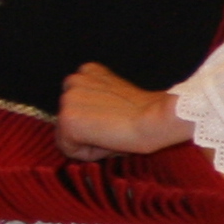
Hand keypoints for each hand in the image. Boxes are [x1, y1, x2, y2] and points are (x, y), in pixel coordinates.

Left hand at [56, 64, 192, 160]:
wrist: (155, 118)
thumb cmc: (147, 112)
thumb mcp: (117, 95)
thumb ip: (98, 100)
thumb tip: (89, 122)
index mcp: (87, 72)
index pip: (78, 105)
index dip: (98, 119)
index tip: (117, 119)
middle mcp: (73, 81)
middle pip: (69, 119)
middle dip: (88, 129)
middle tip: (114, 129)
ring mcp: (67, 101)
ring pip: (67, 135)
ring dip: (87, 140)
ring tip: (111, 134)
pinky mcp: (68, 121)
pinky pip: (70, 148)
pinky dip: (87, 152)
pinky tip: (107, 141)